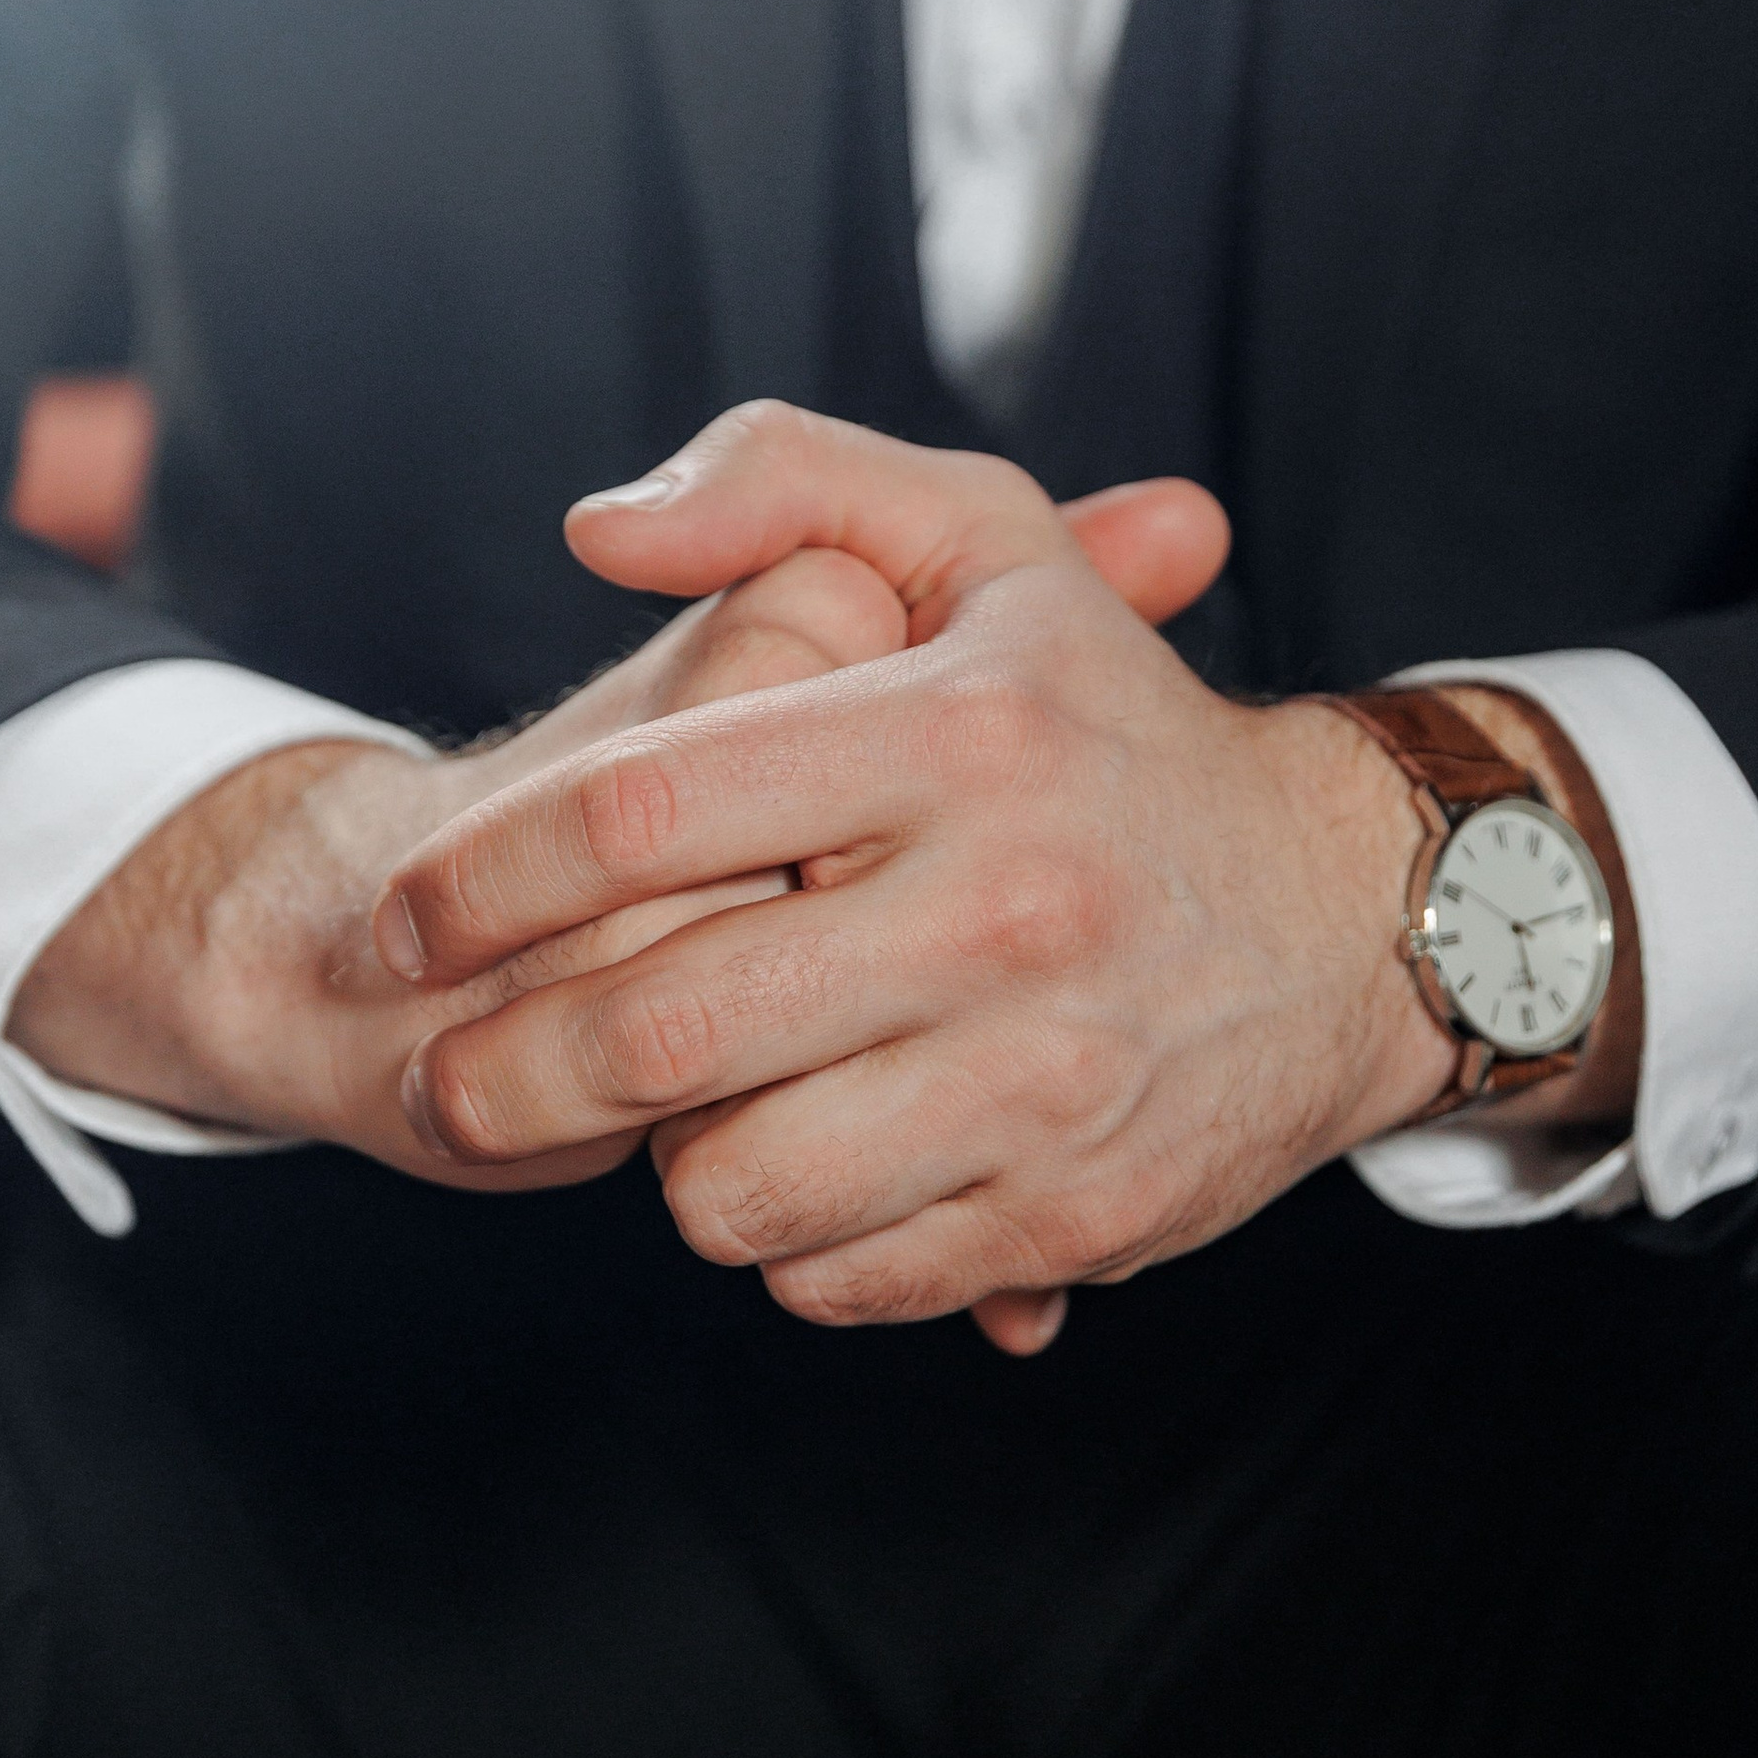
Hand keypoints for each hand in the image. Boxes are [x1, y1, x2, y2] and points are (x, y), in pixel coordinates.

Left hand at [372, 405, 1465, 1350]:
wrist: (1353, 916)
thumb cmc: (1117, 723)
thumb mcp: (984, 544)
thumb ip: (783, 481)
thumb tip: (595, 528)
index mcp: (957, 733)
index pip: (640, 816)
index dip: (480, 880)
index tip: (405, 922)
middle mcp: (1007, 906)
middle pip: (656, 1031)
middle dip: (499, 1072)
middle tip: (446, 1075)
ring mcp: (1047, 1076)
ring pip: (732, 1185)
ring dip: (657, 1164)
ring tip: (670, 1110)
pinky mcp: (1076, 1213)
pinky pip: (837, 1275)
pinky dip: (783, 1240)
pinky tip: (802, 1161)